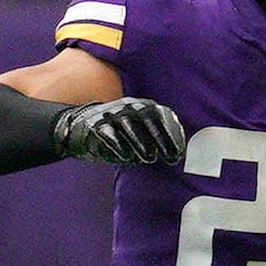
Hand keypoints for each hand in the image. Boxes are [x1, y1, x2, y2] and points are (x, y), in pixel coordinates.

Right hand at [54, 97, 185, 164]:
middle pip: (148, 118)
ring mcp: (112, 113)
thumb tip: (178, 156)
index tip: (179, 154)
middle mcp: (130, 106)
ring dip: (140, 142)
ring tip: (149, 158)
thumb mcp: (144, 135)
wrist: (86, 128)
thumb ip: (160, 141)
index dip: (172, 135)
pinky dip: (118, 145)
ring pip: (128, 124)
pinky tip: (126, 156)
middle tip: (169, 157)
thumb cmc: (124, 136)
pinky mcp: (96, 124)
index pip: (162, 117)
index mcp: (146, 107)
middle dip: (161, 139)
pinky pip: (108, 132)